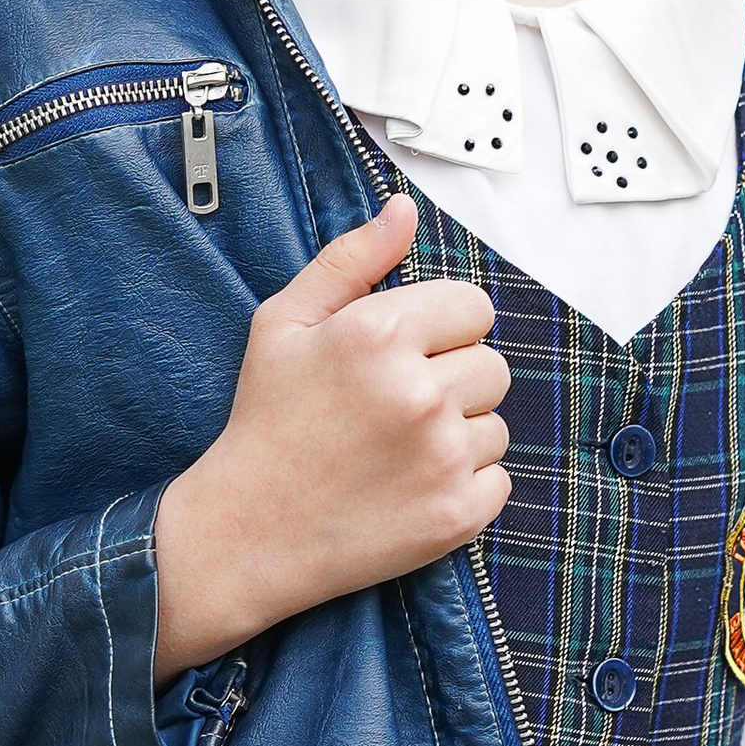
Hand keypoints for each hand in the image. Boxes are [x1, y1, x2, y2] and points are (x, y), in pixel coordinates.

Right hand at [153, 193, 510, 677]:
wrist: (246, 534)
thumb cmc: (265, 422)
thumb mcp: (284, 324)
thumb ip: (350, 259)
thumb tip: (403, 211)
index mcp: (380, 334)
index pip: (473, 305)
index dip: (440, 328)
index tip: (404, 355)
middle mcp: (420, 392)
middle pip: (492, 365)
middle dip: (452, 380)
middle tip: (392, 408)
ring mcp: (443, 457)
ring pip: (495, 424)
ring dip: (459, 434)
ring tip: (395, 451)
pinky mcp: (457, 513)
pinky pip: (498, 480)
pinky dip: (463, 485)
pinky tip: (409, 487)